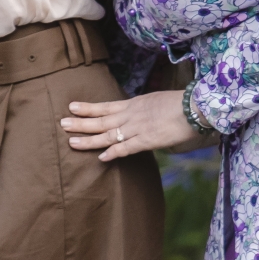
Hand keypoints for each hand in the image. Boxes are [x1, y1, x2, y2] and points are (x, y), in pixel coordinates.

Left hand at [62, 87, 208, 160]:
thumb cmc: (184, 103)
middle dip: (81, 122)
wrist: (196, 106)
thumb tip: (146, 118)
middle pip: (101, 120)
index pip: (107, 106)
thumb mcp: (160, 101)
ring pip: (108, 134)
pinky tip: (101, 158)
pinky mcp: (147, 139)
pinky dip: (112, 153)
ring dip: (89, 138)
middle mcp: (132, 114)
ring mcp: (138, 127)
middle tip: (62, 123)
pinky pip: (126, 148)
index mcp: (136, 103)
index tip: (73, 107)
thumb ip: (149, 110)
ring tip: (71, 141)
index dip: (89, 108)